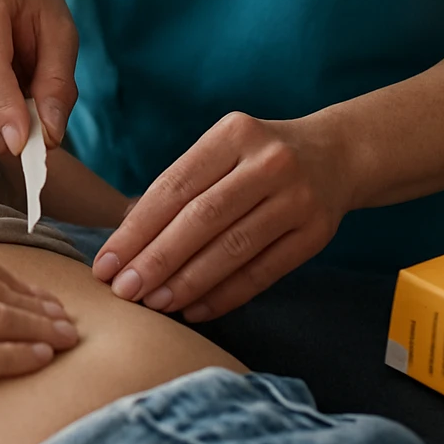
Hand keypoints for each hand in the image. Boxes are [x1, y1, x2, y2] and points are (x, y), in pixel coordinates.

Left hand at [92, 112, 351, 320]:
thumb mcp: (222, 150)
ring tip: (154, 303)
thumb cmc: (256, 158)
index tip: (106, 262)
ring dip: (187, 282)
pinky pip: (262, 272)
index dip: (136, 229)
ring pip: (232, 249)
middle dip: (156, 259)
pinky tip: (194, 309)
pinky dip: (225, 295)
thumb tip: (125, 240)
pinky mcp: (316, 233)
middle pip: (201, 219)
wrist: (336, 155)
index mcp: (233, 134)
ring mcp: (297, 198)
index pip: (174, 187)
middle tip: (124, 290)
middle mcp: (268, 162)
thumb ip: (181, 187)